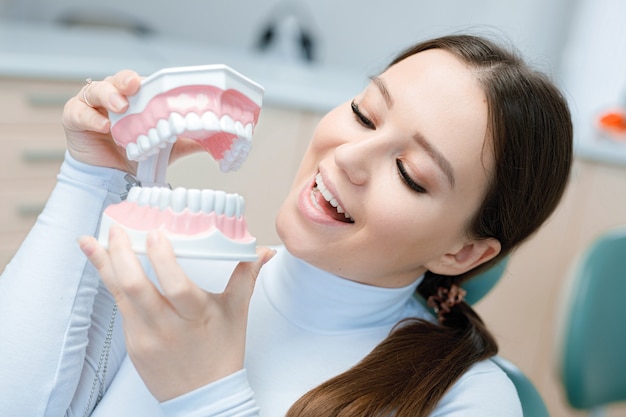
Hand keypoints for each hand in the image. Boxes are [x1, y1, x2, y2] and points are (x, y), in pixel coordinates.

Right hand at [62, 71, 203, 173]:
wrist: (111, 179)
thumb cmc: (136, 156)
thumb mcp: (166, 147)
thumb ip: (188, 140)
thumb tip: (218, 138)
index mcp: (135, 98)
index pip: (143, 83)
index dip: (152, 83)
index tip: (162, 85)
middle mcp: (114, 97)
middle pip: (119, 79)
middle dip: (127, 80)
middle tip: (135, 87)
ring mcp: (92, 106)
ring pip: (96, 90)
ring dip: (109, 95)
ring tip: (120, 106)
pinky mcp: (74, 118)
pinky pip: (78, 112)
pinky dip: (90, 118)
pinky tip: (103, 126)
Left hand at [78, 226, 275, 400]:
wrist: (203, 396)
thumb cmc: (221, 353)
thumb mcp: (237, 312)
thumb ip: (246, 276)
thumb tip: (263, 251)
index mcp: (197, 317)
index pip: (177, 285)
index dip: (163, 258)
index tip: (156, 234)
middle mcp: (167, 327)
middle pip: (136, 287)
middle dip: (121, 254)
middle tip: (118, 229)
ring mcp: (145, 336)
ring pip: (119, 294)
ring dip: (105, 264)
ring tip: (93, 240)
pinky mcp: (132, 343)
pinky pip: (119, 306)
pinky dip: (110, 281)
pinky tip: (101, 262)